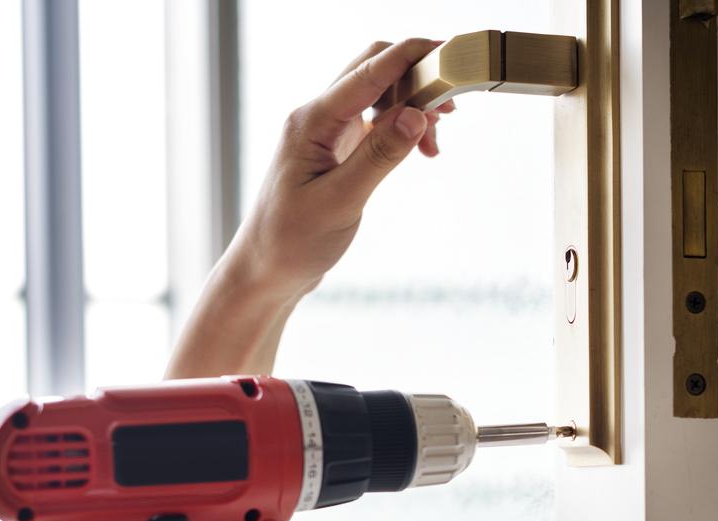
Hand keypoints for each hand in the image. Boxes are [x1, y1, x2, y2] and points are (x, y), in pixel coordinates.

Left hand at [233, 37, 454, 297]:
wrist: (266, 269)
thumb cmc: (292, 241)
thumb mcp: (340, 202)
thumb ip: (378, 157)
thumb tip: (416, 115)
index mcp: (312, 121)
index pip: (369, 70)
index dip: (411, 56)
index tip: (449, 53)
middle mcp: (317, 116)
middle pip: (374, 69)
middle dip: (416, 77)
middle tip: (451, 108)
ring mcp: (327, 131)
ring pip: (378, 93)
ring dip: (412, 105)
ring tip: (436, 142)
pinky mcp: (336, 148)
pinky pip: (375, 119)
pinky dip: (402, 126)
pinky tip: (421, 150)